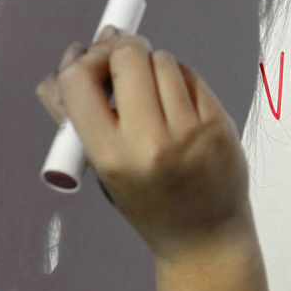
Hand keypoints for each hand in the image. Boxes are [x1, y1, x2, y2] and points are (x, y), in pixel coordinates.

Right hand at [37, 28, 252, 261]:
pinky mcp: (220, 126)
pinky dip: (179, 80)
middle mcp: (151, 143)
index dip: (84, 61)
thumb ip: (73, 114)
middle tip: (122, 64)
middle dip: (121, 52)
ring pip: (163, 60)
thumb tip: (70, 55)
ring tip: (151, 94)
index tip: (91, 63)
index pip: (78, 80)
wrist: (204, 238)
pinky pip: (192, 76)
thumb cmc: (147, 202)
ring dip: (153, 65)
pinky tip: (176, 104)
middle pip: (128, 56)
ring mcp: (191, 133)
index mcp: (110, 157)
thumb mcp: (100, 167)